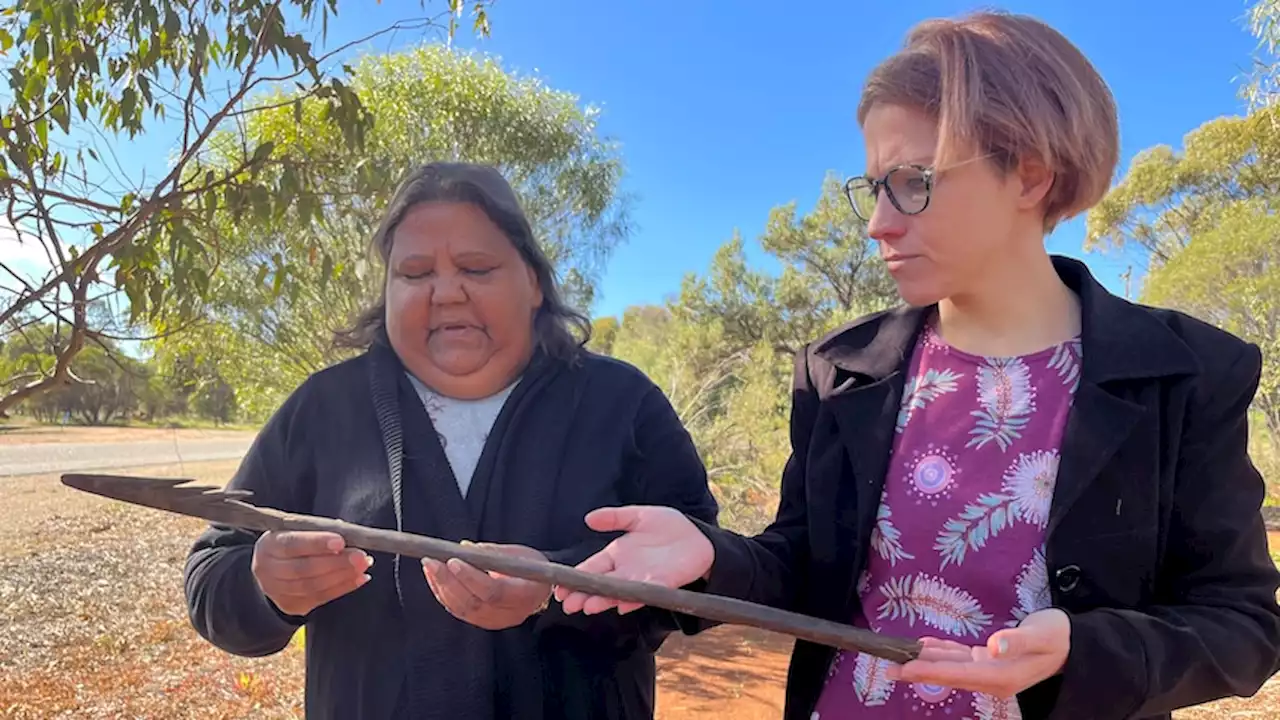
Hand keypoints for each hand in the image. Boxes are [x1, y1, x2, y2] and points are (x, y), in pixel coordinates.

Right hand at [251, 530, 372, 616]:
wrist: (270, 570)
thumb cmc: (291, 543)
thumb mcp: (295, 531)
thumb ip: (317, 531)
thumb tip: (349, 534)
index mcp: (269, 545)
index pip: (292, 544)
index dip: (317, 543)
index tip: (341, 541)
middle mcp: (268, 569)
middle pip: (304, 568)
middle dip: (336, 562)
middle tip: (361, 556)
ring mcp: (277, 591)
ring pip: (313, 586)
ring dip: (343, 576)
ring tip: (363, 566)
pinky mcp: (290, 605)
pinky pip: (320, 598)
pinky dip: (342, 588)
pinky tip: (359, 578)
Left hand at [422, 543, 551, 630]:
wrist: (538, 588)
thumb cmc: (530, 567)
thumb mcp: (521, 554)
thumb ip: (494, 553)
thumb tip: (465, 548)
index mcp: (525, 595)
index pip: (494, 592)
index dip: (471, 577)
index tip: (453, 560)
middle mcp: (510, 614)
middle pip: (474, 603)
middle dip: (448, 581)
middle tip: (432, 561)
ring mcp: (495, 622)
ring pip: (463, 609)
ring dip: (441, 586)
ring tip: (429, 565)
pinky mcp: (483, 623)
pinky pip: (459, 611)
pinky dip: (443, 594)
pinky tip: (434, 578)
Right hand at [554, 505, 712, 615]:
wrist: (700, 537)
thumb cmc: (670, 527)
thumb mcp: (640, 516)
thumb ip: (614, 517)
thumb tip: (588, 518)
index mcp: (618, 554)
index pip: (591, 568)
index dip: (574, 578)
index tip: (559, 588)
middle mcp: (626, 570)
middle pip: (599, 584)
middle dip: (582, 594)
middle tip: (567, 604)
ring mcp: (642, 579)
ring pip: (617, 593)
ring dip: (603, 600)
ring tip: (587, 606)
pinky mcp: (661, 584)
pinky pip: (644, 594)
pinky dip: (632, 600)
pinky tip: (620, 606)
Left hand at [888, 608, 1070, 697]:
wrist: (1072, 645)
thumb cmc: (1057, 637)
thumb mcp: (1041, 636)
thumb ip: (1017, 641)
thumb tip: (994, 645)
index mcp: (1001, 676)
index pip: (957, 674)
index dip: (929, 671)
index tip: (905, 668)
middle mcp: (991, 676)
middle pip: (949, 673)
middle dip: (919, 670)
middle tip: (888, 667)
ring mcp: (989, 670)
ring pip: (951, 665)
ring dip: (926, 660)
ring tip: (899, 656)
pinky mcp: (989, 660)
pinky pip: (960, 657)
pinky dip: (941, 651)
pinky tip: (924, 645)